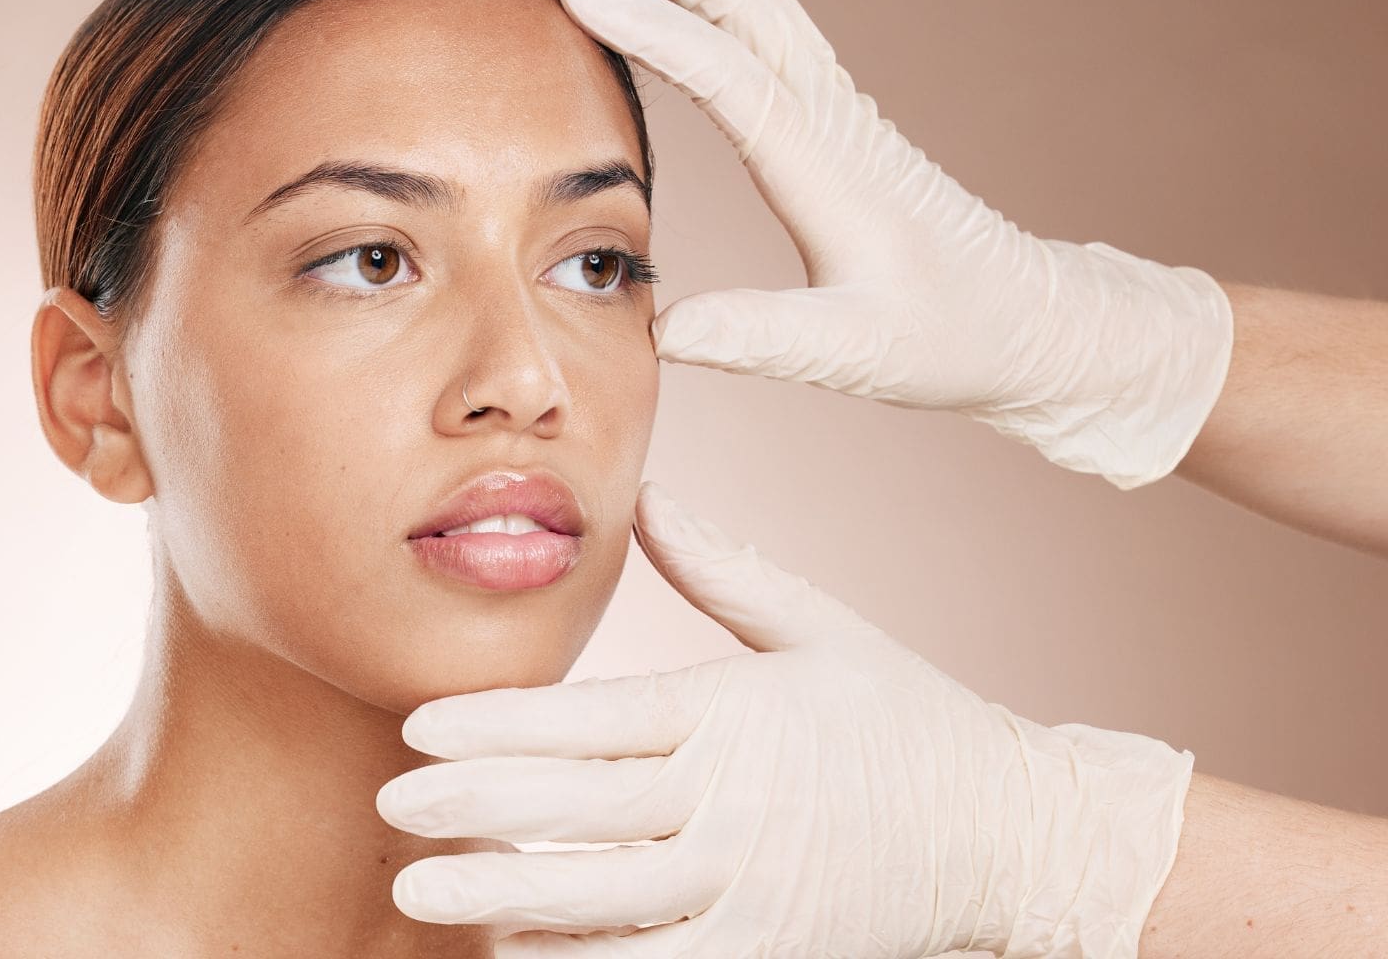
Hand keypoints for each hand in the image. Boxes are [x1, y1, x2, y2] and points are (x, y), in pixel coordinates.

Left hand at [377, 481, 1193, 957]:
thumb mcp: (821, 628)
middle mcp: (737, 800)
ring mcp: (752, 885)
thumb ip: (723, 567)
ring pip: (606, 896)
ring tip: (421, 890)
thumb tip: (651, 491)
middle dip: (476, 805)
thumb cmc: (908, 720)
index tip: (420, 726)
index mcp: (738, 712)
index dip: (501, 725)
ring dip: (507, 893)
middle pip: (583, 806)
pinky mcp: (768, 947)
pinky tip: (513, 950)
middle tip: (388, 803)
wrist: (1015, 834)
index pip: (598, 719)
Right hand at [555, 0, 1233, 489]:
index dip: (655, 29)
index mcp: (826, 165)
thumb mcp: (855, 353)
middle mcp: (829, 115)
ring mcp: (832, 105)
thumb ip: (759, 338)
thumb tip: (665, 328)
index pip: (731, 73)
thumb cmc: (946, 335)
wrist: (1024, 318)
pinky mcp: (830, 112)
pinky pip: (765, 21)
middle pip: (742, 0)